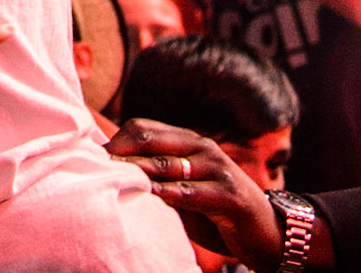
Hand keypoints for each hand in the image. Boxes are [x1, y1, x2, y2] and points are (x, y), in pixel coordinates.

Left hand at [107, 119, 280, 266]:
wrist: (269, 232)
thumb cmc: (215, 210)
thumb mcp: (183, 187)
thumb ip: (155, 175)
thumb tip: (107, 168)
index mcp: (188, 141)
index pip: (141, 128)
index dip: (114, 142)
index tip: (91, 160)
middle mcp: (202, 148)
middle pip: (148, 140)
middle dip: (118, 155)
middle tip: (94, 170)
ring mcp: (218, 170)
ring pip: (165, 165)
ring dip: (134, 174)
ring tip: (111, 182)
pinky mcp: (230, 197)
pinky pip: (190, 193)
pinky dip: (165, 195)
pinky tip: (147, 198)